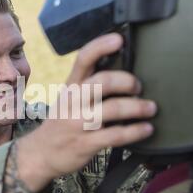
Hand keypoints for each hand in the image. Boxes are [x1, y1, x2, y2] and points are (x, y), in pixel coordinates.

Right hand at [17, 33, 156, 192]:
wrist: (41, 154)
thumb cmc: (61, 122)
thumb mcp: (67, 99)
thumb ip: (88, 86)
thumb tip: (123, 73)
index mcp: (70, 87)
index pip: (83, 59)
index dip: (100, 46)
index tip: (119, 39)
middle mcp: (73, 102)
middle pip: (103, 81)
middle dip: (127, 81)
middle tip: (139, 87)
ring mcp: (78, 123)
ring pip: (113, 109)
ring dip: (138, 107)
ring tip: (151, 108)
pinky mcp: (86, 143)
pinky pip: (116, 135)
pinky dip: (136, 131)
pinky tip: (146, 129)